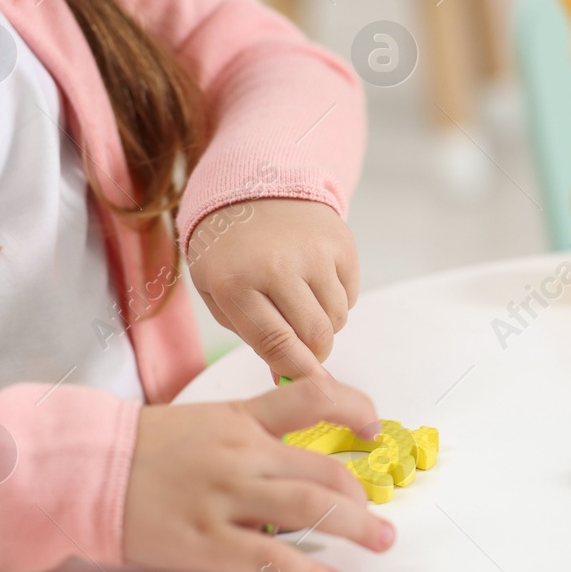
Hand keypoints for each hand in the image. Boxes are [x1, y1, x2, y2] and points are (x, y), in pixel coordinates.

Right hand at [123, 374, 388, 571]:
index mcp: (240, 419)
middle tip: (380, 515)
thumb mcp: (203, 423)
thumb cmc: (144, 450)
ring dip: (355, 527)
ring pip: (309, 509)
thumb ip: (251, 436)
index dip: (353, 407)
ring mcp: (224, 497)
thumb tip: (297, 462)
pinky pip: (269, 558)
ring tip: (379, 541)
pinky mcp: (205, 540)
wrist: (83, 469)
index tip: (374, 425)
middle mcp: (240, 454)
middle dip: (362, 495)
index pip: (312, 397)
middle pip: (322, 470)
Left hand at [188, 199, 359, 380]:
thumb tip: (286, 379)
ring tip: (303, 306)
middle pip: (315, 335)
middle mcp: (276, 266)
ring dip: (324, 325)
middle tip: (306, 351)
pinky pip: (350, 295)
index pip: (276, 343)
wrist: (253, 187)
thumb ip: (250, 336)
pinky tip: (314, 282)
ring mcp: (313, 252)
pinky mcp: (340, 243)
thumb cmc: (230, 251)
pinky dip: (336, 300)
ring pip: (337, 318)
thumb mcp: (220, 293)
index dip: (296, 372)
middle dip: (314, 354)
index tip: (307, 384)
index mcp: (235, 283)